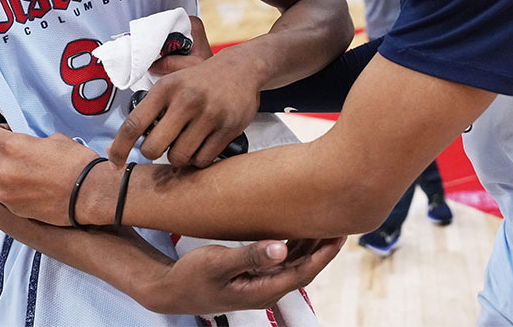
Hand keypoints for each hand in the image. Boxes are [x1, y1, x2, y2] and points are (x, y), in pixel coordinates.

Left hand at [0, 127, 102, 225]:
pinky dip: (11, 194)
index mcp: (12, 146)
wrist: (89, 193)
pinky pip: (3, 199)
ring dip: (0, 178)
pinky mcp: (13, 209)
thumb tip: (27, 145)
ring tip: (19, 177)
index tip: (4, 135)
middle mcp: (3, 170)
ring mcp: (6, 192)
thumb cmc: (77, 163)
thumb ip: (32, 142)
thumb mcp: (54, 139)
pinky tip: (28, 190)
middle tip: (11, 158)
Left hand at [109, 17, 260, 167]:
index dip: (119, 147)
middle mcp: (186, 100)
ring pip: (179, 157)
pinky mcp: (228, 127)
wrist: (242, 68)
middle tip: (162, 145)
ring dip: (179, 156)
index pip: (134, 124)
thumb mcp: (173, 78)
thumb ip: (149, 104)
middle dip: (154, 153)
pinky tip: (203, 144)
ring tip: (186, 142)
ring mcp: (209, 114)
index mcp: (166, 88)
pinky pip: (203, 159)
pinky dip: (199, 158)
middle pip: (153, 149)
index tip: (114, 161)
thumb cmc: (200, 80)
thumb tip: (120, 139)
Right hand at [145, 237, 344, 314]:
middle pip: (305, 268)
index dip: (324, 254)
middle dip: (324, 247)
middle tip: (341, 220)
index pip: (304, 272)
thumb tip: (281, 248)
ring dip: (311, 244)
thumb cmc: (191, 277)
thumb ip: (250, 256)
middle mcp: (266, 289)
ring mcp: (261, 283)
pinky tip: (298, 228)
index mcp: (262, 291)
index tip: (339, 234)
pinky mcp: (254, 275)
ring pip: (295, 263)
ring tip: (325, 221)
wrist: (171, 289)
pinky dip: (294, 244)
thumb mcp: (218, 263)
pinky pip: (282, 260)